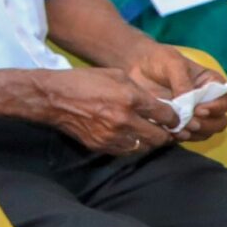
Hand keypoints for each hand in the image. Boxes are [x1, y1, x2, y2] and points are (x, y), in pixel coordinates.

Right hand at [29, 66, 179, 156]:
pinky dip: (133, 145)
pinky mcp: (102, 146)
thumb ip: (140, 91)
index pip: (166, 115)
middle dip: (167, 133)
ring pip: (146, 147)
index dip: (174, 117)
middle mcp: (125, 120)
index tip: (173, 117)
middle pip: (160, 136)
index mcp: (131, 98)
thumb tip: (158, 105)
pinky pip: (128, 150)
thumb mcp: (116, 75)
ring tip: (149, 133)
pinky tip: (131, 136)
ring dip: (150, 141)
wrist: (52, 98)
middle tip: (166, 129)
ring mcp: (113, 136)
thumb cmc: (84, 81)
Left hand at [123, 44, 226, 141]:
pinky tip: (170, 132)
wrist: (132, 66)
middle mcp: (206, 101)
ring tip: (178, 128)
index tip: (200, 109)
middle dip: (207, 124)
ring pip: (205, 132)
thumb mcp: (172, 62)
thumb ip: (182, 81)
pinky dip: (181, 137)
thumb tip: (189, 104)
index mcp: (211, 85)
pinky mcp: (177, 123)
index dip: (218, 108)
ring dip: (195, 133)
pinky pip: (187, 136)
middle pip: (220, 121)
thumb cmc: (157, 59)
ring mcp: (192, 115)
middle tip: (190, 122)